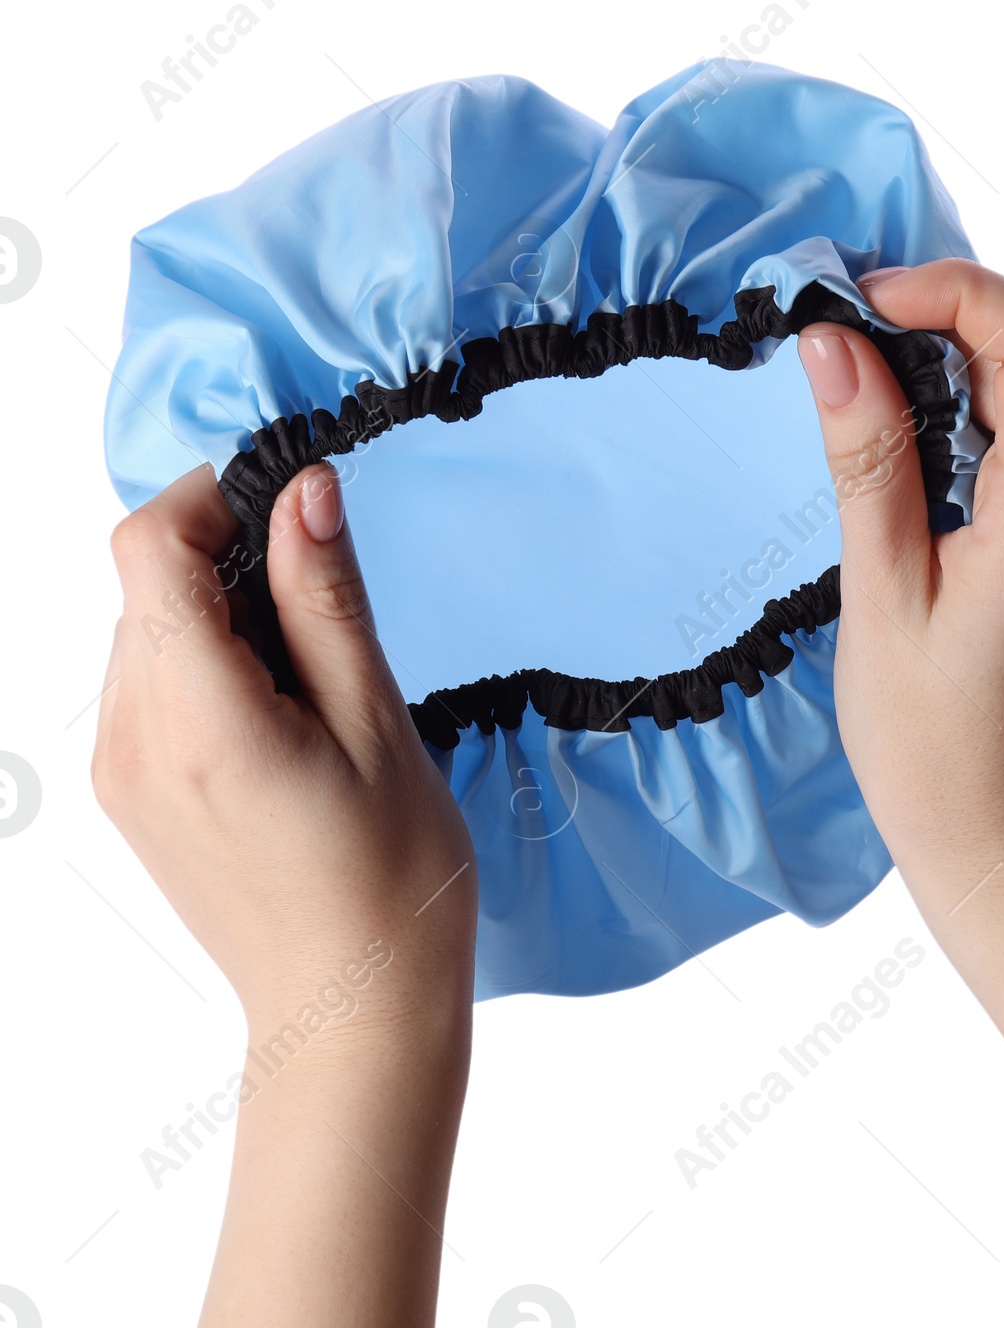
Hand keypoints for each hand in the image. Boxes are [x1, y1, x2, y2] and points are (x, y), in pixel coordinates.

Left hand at [93, 462, 477, 1326]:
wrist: (351, 1010)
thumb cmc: (390, 878)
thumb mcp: (378, 723)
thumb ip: (326, 599)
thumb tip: (302, 488)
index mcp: (195, 720)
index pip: (148, 548)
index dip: (213, 497)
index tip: (293, 502)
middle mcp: (130, 741)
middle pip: (145, 585)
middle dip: (229, 557)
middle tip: (328, 598)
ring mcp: (120, 773)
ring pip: (147, 631)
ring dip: (223, 613)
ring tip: (316, 674)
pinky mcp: (132, 794)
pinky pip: (152, 685)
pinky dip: (211, 663)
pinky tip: (285, 713)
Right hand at [799, 261, 1003, 1327]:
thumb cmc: (936, 748)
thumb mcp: (882, 600)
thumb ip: (868, 461)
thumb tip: (835, 344)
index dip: (956, 292)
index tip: (862, 301)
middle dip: (943, 316)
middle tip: (840, 329)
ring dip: (949, 365)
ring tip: (854, 381)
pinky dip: (967, 415)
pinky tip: (900, 442)